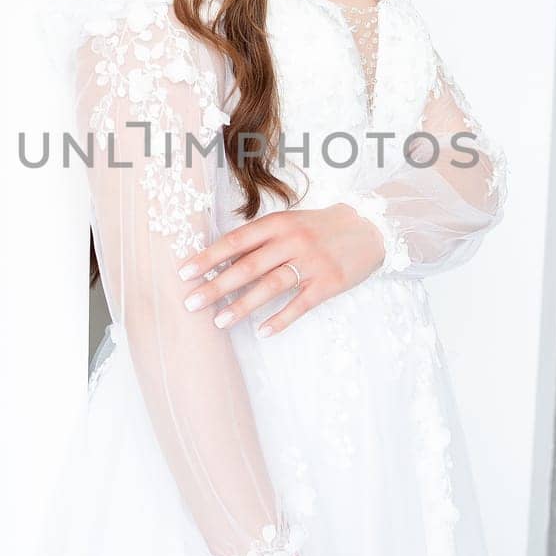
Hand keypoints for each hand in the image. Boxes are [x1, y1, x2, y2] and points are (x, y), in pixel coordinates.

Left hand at [176, 203, 383, 337]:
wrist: (370, 227)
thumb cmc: (320, 227)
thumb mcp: (289, 223)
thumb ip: (259, 240)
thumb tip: (220, 259)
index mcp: (278, 223)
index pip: (236, 240)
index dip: (209, 257)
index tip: (184, 273)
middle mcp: (293, 240)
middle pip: (248, 266)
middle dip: (217, 285)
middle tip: (191, 302)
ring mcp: (312, 262)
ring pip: (271, 286)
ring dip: (242, 305)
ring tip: (219, 321)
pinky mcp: (329, 283)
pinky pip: (300, 304)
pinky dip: (280, 319)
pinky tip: (262, 332)